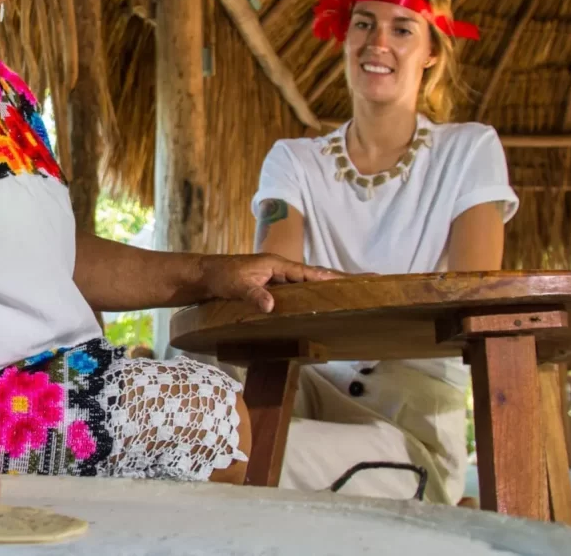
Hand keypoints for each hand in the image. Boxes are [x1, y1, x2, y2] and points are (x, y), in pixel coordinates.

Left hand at [200, 253, 341, 311]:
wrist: (205, 275)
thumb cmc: (221, 276)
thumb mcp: (237, 286)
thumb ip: (254, 294)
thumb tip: (272, 305)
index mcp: (276, 264)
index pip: (308, 272)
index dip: (328, 277)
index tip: (350, 281)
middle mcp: (279, 269)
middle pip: (313, 275)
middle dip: (336, 279)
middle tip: (364, 281)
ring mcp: (276, 278)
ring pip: (306, 283)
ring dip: (325, 287)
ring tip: (349, 293)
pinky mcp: (271, 286)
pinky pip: (295, 290)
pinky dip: (309, 294)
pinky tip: (319, 303)